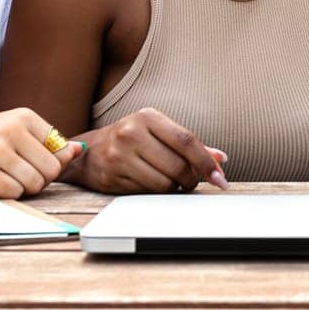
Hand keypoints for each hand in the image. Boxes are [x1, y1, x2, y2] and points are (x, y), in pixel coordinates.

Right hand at [0, 108, 82, 197]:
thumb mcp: (9, 135)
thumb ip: (45, 144)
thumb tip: (78, 152)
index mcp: (23, 116)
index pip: (60, 152)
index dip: (44, 164)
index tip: (22, 161)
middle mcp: (11, 129)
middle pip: (51, 170)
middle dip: (35, 180)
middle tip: (8, 173)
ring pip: (34, 185)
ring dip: (18, 189)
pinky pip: (14, 195)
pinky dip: (3, 196)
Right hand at [77, 107, 228, 193]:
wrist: (88, 152)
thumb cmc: (130, 141)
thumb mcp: (158, 133)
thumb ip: (188, 145)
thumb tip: (220, 158)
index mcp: (148, 117)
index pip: (187, 141)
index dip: (207, 162)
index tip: (220, 178)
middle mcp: (132, 132)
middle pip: (178, 166)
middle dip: (191, 179)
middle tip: (190, 181)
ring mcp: (120, 155)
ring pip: (164, 183)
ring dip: (174, 187)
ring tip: (169, 181)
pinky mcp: (112, 176)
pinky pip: (147, 193)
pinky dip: (156, 193)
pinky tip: (150, 184)